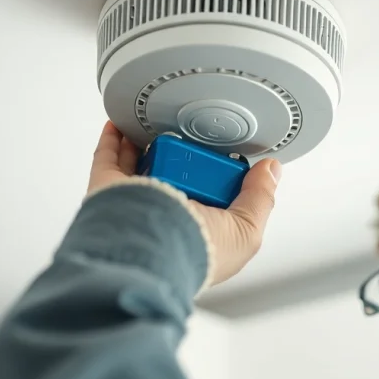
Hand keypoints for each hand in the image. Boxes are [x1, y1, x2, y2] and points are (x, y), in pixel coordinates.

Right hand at [88, 121, 281, 285]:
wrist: (151, 248)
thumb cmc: (194, 252)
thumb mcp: (246, 230)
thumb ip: (260, 198)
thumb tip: (269, 171)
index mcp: (196, 232)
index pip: (210, 202)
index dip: (220, 181)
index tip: (228, 161)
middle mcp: (164, 217)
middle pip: (177, 179)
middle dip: (186, 160)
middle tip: (199, 143)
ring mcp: (135, 201)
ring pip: (144, 168)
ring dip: (152, 147)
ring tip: (166, 127)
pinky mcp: (108, 189)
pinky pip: (109, 159)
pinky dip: (114, 140)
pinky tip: (125, 126)